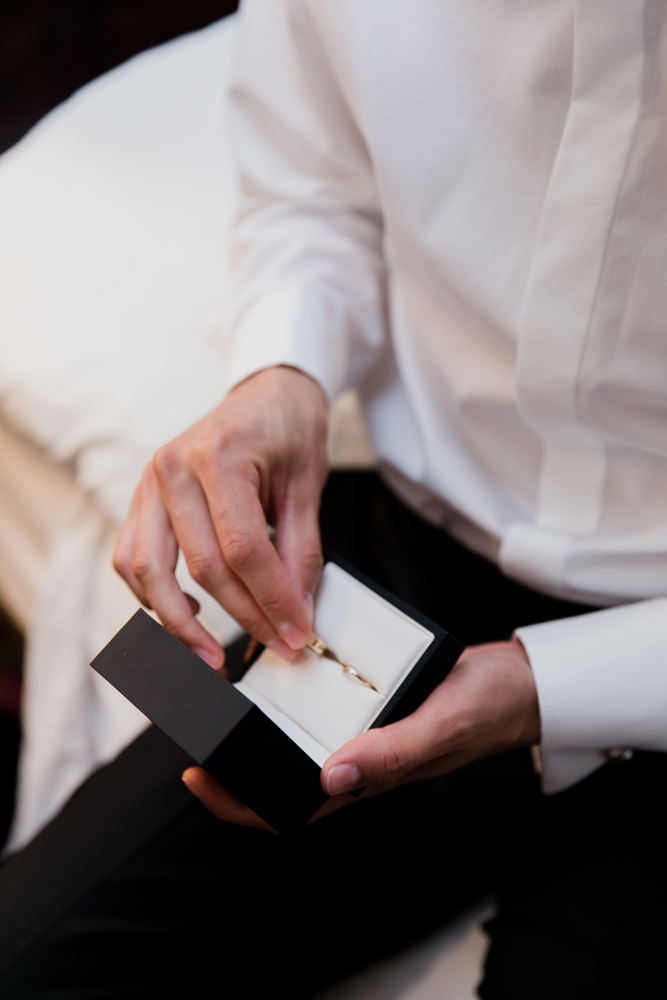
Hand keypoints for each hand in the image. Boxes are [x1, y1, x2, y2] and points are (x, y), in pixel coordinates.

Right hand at [113, 366, 328, 669]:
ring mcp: (149, 483)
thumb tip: (295, 614)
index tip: (296, 634)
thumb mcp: (307, 486)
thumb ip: (300, 553)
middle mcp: (173, 468)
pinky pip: (131, 559)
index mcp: (219, 457)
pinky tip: (189, 610)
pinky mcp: (141, 499)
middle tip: (277, 646)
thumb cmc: (287, 431)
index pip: (243, 550)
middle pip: (201, 567)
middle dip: (243, 617)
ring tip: (214, 653)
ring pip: (148, 571)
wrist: (265, 395)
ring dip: (180, 623)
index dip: (271, 601)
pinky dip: (152, 596)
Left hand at [182, 638, 539, 827]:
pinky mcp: (370, 706)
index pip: (294, 810)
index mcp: (370, 779)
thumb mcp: (440, 725)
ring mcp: (363, 734)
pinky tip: (273, 670)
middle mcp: (358, 761)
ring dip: (258, 734)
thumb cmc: (485, 707)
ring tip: (221, 705)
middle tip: (193, 736)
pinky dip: (292, 700)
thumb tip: (329, 779)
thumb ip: (392, 753)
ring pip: (297, 745)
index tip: (201, 779)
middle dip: (234, 770)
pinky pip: (322, 711)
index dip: (242, 805)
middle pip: (283, 780)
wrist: (518, 681)